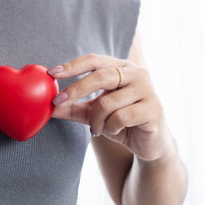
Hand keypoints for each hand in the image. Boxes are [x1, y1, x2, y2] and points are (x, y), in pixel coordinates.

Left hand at [47, 53, 172, 160]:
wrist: (150, 144)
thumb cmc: (122, 123)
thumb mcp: (94, 114)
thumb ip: (74, 107)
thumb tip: (49, 106)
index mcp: (123, 68)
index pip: (94, 60)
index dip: (72, 66)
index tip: (51, 74)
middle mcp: (137, 74)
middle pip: (100, 76)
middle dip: (76, 90)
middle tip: (58, 102)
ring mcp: (147, 90)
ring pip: (107, 102)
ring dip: (96, 120)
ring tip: (97, 129)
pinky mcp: (153, 109)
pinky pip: (120, 117)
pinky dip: (110, 127)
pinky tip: (114, 131)